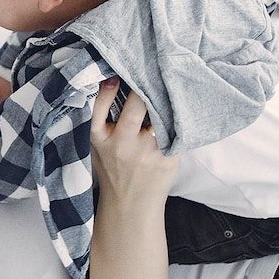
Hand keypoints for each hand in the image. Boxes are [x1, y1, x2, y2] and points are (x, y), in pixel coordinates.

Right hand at [88, 81, 177, 207]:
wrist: (130, 206)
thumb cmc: (113, 169)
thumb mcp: (98, 145)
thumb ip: (103, 119)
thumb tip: (114, 79)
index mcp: (100, 138)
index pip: (100, 105)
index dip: (108, 87)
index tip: (116, 73)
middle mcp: (123, 143)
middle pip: (137, 105)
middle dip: (144, 87)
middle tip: (151, 72)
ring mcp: (147, 151)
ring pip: (160, 114)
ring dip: (165, 99)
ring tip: (168, 84)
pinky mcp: (168, 157)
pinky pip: (175, 128)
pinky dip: (177, 116)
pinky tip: (180, 106)